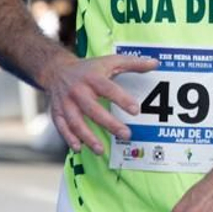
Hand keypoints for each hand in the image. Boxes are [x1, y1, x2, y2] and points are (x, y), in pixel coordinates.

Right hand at [41, 52, 159, 154]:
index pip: (108, 88)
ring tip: (100, 150)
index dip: (121, 99)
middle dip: (109, 123)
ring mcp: (66, 103)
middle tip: (126, 134)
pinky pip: (61, 127)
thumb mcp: (110, 61)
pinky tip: (79, 148)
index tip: (135, 110)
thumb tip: (155, 63)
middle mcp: (77, 90)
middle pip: (92, 109)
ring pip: (75, 122)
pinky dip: (69, 138)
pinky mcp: (57, 112)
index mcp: (92, 77)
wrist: (57, 70)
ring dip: (87, 137)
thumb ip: (133, 63)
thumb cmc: (89, 68)